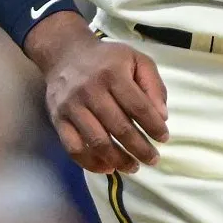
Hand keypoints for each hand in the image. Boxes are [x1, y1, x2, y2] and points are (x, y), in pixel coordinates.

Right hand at [24, 12, 168, 173]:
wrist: (66, 54)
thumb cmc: (108, 59)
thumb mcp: (137, 59)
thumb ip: (153, 85)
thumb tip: (162, 116)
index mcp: (113, 73)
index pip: (138, 106)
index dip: (153, 126)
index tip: (164, 138)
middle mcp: (91, 90)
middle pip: (119, 127)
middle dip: (140, 148)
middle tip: (153, 159)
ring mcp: (72, 107)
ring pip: (97, 142)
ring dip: (118, 160)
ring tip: (134, 167)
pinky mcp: (58, 119)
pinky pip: (74, 148)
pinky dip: (91, 163)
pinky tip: (107, 168)